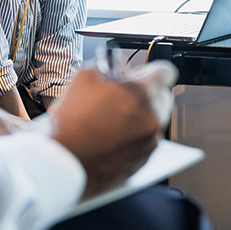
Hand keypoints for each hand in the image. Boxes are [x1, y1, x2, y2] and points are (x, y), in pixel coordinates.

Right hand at [48, 60, 177, 199]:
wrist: (64, 164)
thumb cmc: (71, 123)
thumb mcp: (84, 78)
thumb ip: (108, 65)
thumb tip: (117, 65)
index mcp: (142, 93)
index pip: (166, 71)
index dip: (151, 70)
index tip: (142, 74)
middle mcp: (153, 117)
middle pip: (162, 97)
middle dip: (146, 94)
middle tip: (122, 97)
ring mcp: (150, 142)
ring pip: (155, 120)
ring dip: (140, 116)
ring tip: (112, 120)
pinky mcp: (144, 161)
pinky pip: (146, 142)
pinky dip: (134, 137)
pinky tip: (112, 137)